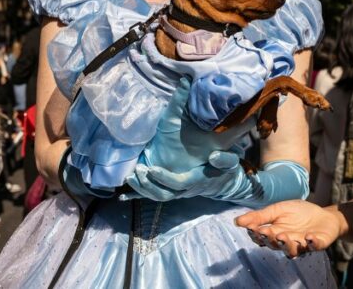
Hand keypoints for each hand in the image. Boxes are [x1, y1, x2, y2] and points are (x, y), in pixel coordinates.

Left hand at [122, 150, 241, 201]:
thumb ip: (224, 160)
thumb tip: (214, 155)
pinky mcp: (169, 191)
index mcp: (195, 181)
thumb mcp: (230, 163)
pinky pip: (152, 196)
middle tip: (137, 172)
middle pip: (162, 194)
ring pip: (156, 196)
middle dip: (148, 185)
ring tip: (129, 178)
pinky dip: (137, 197)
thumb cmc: (224, 170)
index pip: (177, 183)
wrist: (221, 182)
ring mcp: (175, 193)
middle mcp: (183, 190)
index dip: (163, 178)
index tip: (151, 168)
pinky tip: (123, 197)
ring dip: (141, 190)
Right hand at [235, 199, 344, 257]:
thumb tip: (237, 221)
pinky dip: (312, 243)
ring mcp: (302, 245)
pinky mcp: (318, 244)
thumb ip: (260, 216)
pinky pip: (314, 246)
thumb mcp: (278, 210)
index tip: (252, 227)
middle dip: (269, 239)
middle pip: (275, 246)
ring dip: (287, 245)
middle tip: (265, 232)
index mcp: (275, 234)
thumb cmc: (299, 213)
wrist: (324, 215)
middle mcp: (286, 243)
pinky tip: (309, 236)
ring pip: (292, 251)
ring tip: (283, 235)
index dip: (256, 234)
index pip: (261, 238)